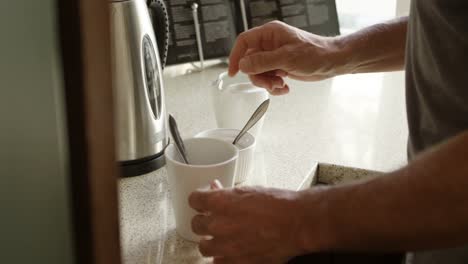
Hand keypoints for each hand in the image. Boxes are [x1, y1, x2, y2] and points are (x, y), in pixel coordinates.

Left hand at [188, 186, 308, 263]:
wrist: (297, 223)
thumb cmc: (278, 204)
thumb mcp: (249, 191)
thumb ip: (228, 193)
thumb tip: (216, 189)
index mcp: (220, 202)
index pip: (194, 199)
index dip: (198, 200)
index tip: (202, 202)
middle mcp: (219, 224)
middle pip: (196, 224)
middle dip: (204, 221)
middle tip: (213, 220)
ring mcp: (226, 246)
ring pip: (203, 247)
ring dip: (210, 241)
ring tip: (221, 238)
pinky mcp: (236, 262)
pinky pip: (218, 263)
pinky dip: (222, 258)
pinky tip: (231, 252)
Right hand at [228, 21, 345, 94]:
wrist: (332, 62)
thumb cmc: (315, 53)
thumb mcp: (286, 58)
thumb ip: (262, 62)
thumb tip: (243, 65)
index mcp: (270, 34)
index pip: (244, 42)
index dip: (235, 56)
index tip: (233, 72)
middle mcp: (270, 44)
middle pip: (250, 62)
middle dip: (258, 76)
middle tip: (270, 83)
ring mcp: (275, 56)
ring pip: (259, 72)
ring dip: (267, 82)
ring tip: (280, 85)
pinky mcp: (280, 66)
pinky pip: (268, 78)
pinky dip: (274, 85)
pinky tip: (285, 87)